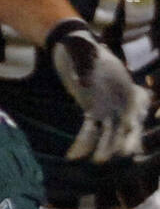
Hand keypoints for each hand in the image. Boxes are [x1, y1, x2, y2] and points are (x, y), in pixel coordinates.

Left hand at [46, 20, 150, 162]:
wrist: (71, 49)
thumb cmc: (80, 48)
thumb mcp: (82, 51)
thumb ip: (85, 61)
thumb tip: (83, 79)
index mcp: (126, 84)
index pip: (138, 106)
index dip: (136, 121)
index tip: (134, 133)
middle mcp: (122, 99)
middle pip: (126, 124)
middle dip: (123, 140)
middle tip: (120, 154)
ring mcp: (109, 108)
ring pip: (109, 132)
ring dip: (104, 147)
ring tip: (97, 161)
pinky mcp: (93, 113)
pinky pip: (90, 131)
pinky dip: (83, 144)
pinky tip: (73, 156)